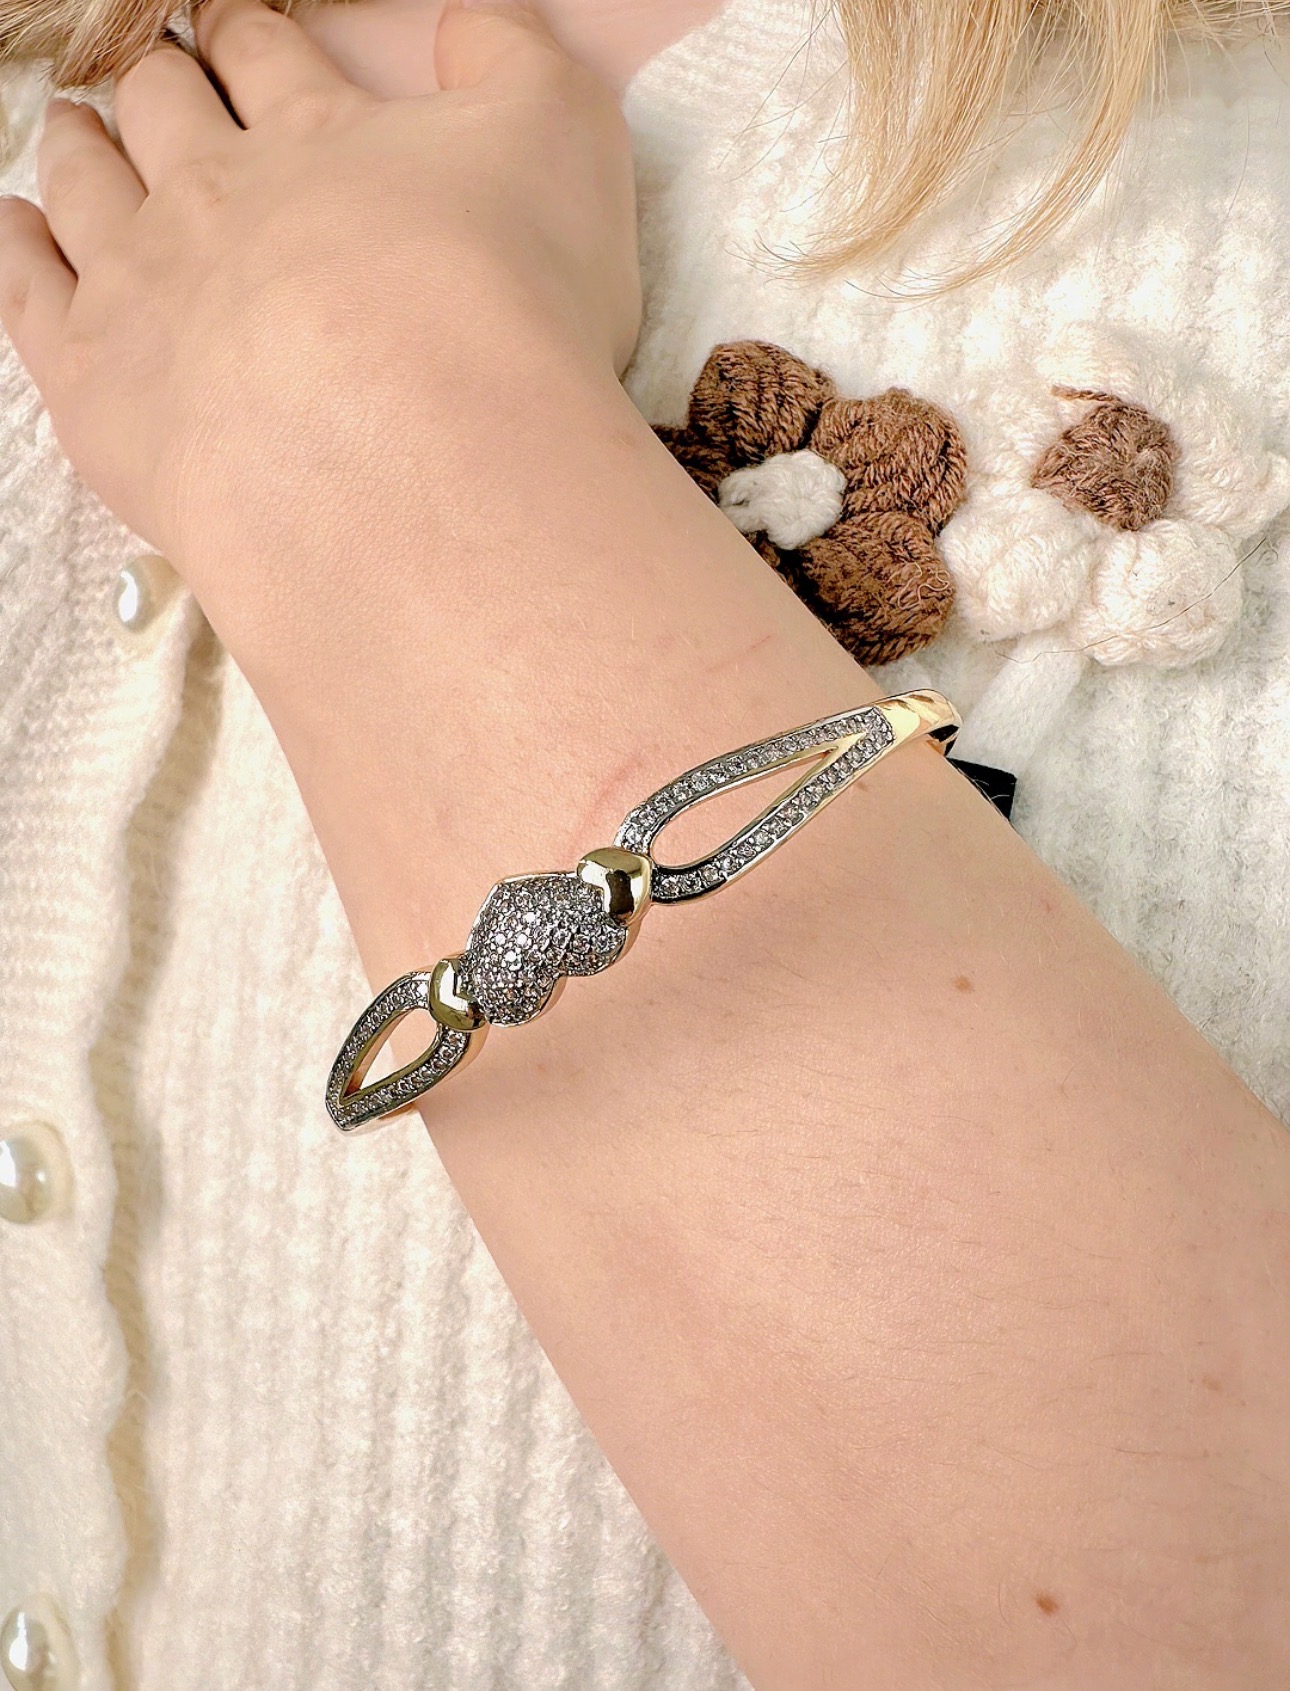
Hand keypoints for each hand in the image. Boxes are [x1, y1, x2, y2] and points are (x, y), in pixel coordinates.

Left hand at [0, 0, 638, 659]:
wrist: (418, 457)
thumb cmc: (504, 307)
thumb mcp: (561, 142)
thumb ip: (512, 60)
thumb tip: (469, 24)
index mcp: (318, 133)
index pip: (264, 57)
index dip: (246, 34)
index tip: (230, 27)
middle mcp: (216, 192)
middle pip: (163, 111)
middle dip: (158, 88)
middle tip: (152, 82)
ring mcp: (144, 283)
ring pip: (86, 187)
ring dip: (81, 151)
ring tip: (75, 137)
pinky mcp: (97, 380)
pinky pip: (25, 291)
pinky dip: (15, 247)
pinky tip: (16, 229)